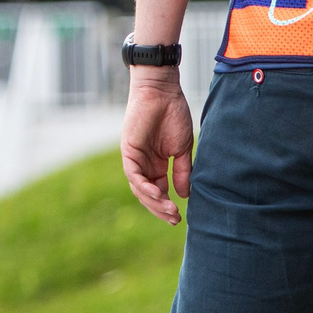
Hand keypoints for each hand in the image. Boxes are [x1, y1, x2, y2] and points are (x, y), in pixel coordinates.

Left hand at [120, 71, 194, 222]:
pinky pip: (133, 175)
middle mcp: (143, 165)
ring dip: (154, 201)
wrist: (162, 92)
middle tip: (174, 219)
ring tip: (170, 210)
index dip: (167, 205)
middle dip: (160, 208)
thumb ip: (182, 171)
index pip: (159, 191)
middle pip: (147, 194)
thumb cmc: (174, 115)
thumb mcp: (182, 149)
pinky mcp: (128, 152)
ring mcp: (134, 159)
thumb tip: (184, 195)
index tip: (179, 217)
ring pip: (140, 188)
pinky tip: (158, 194)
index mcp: (156, 164)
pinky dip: (144, 186)